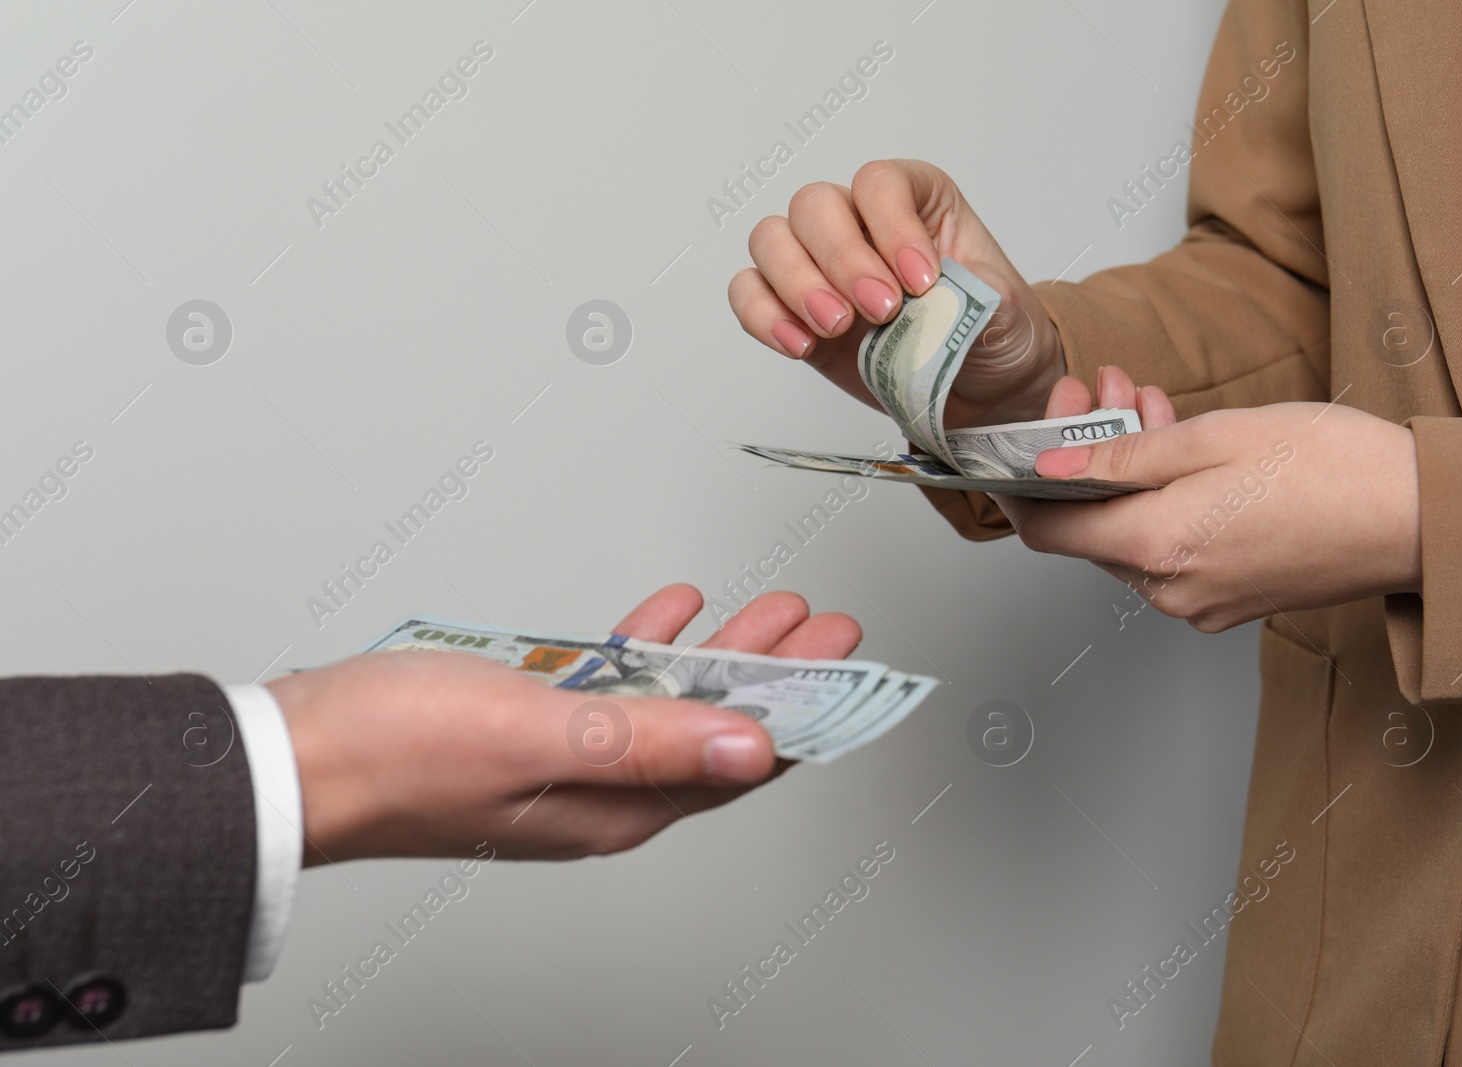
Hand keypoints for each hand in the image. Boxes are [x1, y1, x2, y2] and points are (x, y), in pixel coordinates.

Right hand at [269, 585, 861, 864]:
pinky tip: (668, 615)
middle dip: (777, 676)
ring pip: (670, 703)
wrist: (299, 754)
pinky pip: (612, 688)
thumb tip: (753, 748)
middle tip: (827, 628)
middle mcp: (602, 793)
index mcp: (617, 808)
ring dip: (720, 657)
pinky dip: (647, 649)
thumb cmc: (400, 751)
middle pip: (716, 729)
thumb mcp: (540, 734)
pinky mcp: (530, 727)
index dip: (802, 715)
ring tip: (770, 613)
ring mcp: (567, 759)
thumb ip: (650, 739)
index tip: (849, 670)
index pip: (740, 765)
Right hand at [729, 159, 1064, 428]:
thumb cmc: (991, 333)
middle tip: (880, 310)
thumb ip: (970, 300)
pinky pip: (751, 294)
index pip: (880, 184)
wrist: (981, 391)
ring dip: (797, 284)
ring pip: (772, 240)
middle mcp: (860, 222)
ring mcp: (820, 265)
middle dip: (841, 258)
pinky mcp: (795, 312)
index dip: (892, 226)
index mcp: (917, 201)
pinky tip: (800, 346)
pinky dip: (764, 317)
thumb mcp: (1003, 311)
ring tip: (838, 328)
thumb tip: (933, 303)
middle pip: (815, 205)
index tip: (921, 281)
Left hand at [995, 374, 1421, 631]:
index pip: (1047, 531)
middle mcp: (1170, 589)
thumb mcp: (1212, 438)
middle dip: (1086, 452)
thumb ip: (1120, 457)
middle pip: (1092, 525)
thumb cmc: (1332, 469)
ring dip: (1128, 468)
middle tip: (1104, 386)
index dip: (1019, 487)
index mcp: (1157, 548)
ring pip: (1133, 531)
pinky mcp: (1231, 599)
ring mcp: (1201, 601)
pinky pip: (1172, 546)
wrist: (1422, 517)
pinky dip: (1163, 498)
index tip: (1011, 447)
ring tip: (1150, 402)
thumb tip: (1048, 467)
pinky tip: (1185, 449)